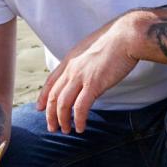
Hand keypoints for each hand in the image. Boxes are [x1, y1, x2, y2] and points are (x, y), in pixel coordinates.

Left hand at [36, 13, 139, 133]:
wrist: (127, 36)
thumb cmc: (115, 42)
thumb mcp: (91, 49)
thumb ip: (84, 62)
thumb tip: (86, 73)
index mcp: (71, 59)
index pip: (51, 81)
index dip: (43, 96)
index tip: (40, 108)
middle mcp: (72, 68)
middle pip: (54, 95)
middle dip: (50, 114)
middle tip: (52, 127)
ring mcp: (81, 76)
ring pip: (63, 103)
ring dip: (62, 119)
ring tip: (65, 130)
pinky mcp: (94, 84)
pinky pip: (80, 107)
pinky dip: (78, 119)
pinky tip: (80, 127)